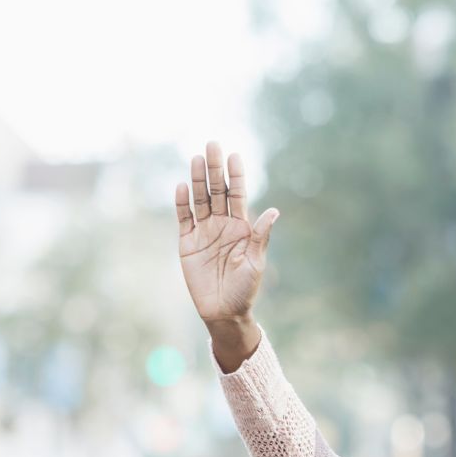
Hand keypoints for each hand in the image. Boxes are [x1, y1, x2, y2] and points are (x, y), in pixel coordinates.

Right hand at [174, 142, 277, 354]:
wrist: (223, 312)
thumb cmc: (244, 289)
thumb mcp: (256, 263)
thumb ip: (260, 236)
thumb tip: (273, 210)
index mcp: (241, 227)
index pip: (238, 195)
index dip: (236, 175)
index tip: (234, 155)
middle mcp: (222, 225)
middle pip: (217, 191)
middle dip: (215, 168)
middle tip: (212, 144)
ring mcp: (204, 232)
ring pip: (200, 200)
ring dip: (198, 179)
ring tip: (197, 158)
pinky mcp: (187, 243)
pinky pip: (183, 219)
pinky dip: (182, 203)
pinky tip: (182, 186)